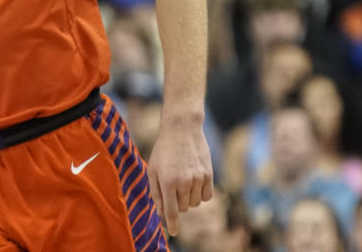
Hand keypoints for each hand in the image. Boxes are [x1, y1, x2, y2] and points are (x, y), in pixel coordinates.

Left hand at [146, 116, 213, 236]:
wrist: (181, 130)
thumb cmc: (163, 151)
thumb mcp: (153, 170)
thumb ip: (155, 193)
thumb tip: (161, 214)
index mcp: (167, 181)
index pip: (172, 211)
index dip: (172, 224)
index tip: (173, 232)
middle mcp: (184, 182)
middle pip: (184, 208)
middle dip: (177, 203)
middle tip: (173, 187)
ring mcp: (198, 178)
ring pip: (195, 203)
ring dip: (189, 198)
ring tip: (183, 180)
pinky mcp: (209, 175)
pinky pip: (207, 197)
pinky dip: (201, 194)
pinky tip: (194, 182)